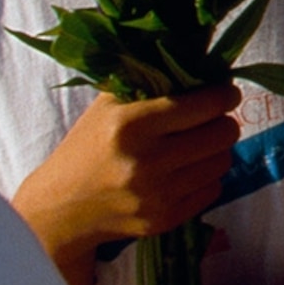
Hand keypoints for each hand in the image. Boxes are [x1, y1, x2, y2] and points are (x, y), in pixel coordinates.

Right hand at [11, 83, 241, 261]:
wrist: (59, 209)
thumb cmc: (89, 146)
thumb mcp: (110, 105)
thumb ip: (153, 80)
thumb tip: (207, 63)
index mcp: (131, 125)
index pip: (207, 103)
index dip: (224, 94)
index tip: (224, 93)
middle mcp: (145, 162)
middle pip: (224, 132)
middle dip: (222, 121)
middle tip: (209, 120)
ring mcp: (155, 195)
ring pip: (223, 161)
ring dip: (214, 150)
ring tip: (194, 146)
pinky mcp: (162, 220)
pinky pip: (213, 189)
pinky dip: (204, 178)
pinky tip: (183, 172)